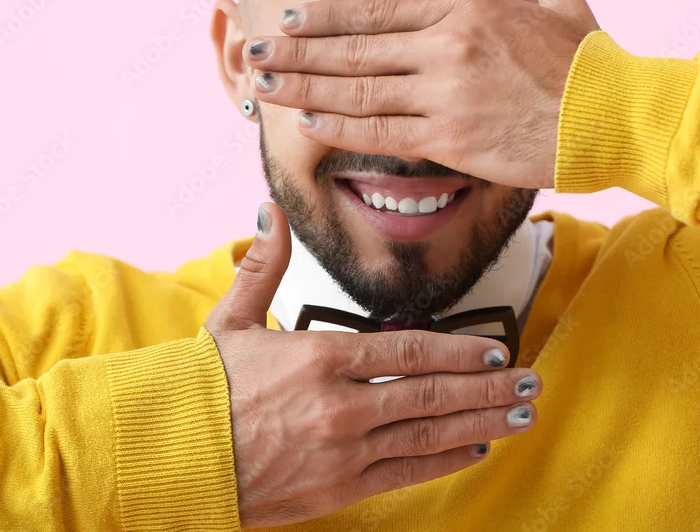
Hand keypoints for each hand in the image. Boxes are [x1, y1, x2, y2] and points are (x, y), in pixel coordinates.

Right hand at [204, 203, 542, 528]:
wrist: (168, 456)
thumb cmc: (202, 387)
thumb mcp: (231, 320)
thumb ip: (263, 266)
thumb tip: (271, 210)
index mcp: (320, 357)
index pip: (410, 351)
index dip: (461, 351)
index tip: (496, 348)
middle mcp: (341, 405)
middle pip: (433, 394)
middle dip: (489, 387)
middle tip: (531, 380)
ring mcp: (343, 452)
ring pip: (430, 434)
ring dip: (482, 422)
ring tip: (521, 414)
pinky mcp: (337, 489)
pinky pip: (405, 473)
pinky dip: (444, 460)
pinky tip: (475, 449)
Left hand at [245, 0, 599, 188]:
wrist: (617, 116)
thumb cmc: (592, 65)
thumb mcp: (568, 3)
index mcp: (465, 7)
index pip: (376, 11)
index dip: (325, 17)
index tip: (289, 19)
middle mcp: (446, 45)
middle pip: (353, 48)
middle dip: (296, 52)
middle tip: (254, 52)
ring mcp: (445, 92)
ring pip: (356, 89)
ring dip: (303, 87)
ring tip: (262, 85)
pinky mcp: (451, 138)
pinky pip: (381, 132)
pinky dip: (339, 128)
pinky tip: (307, 123)